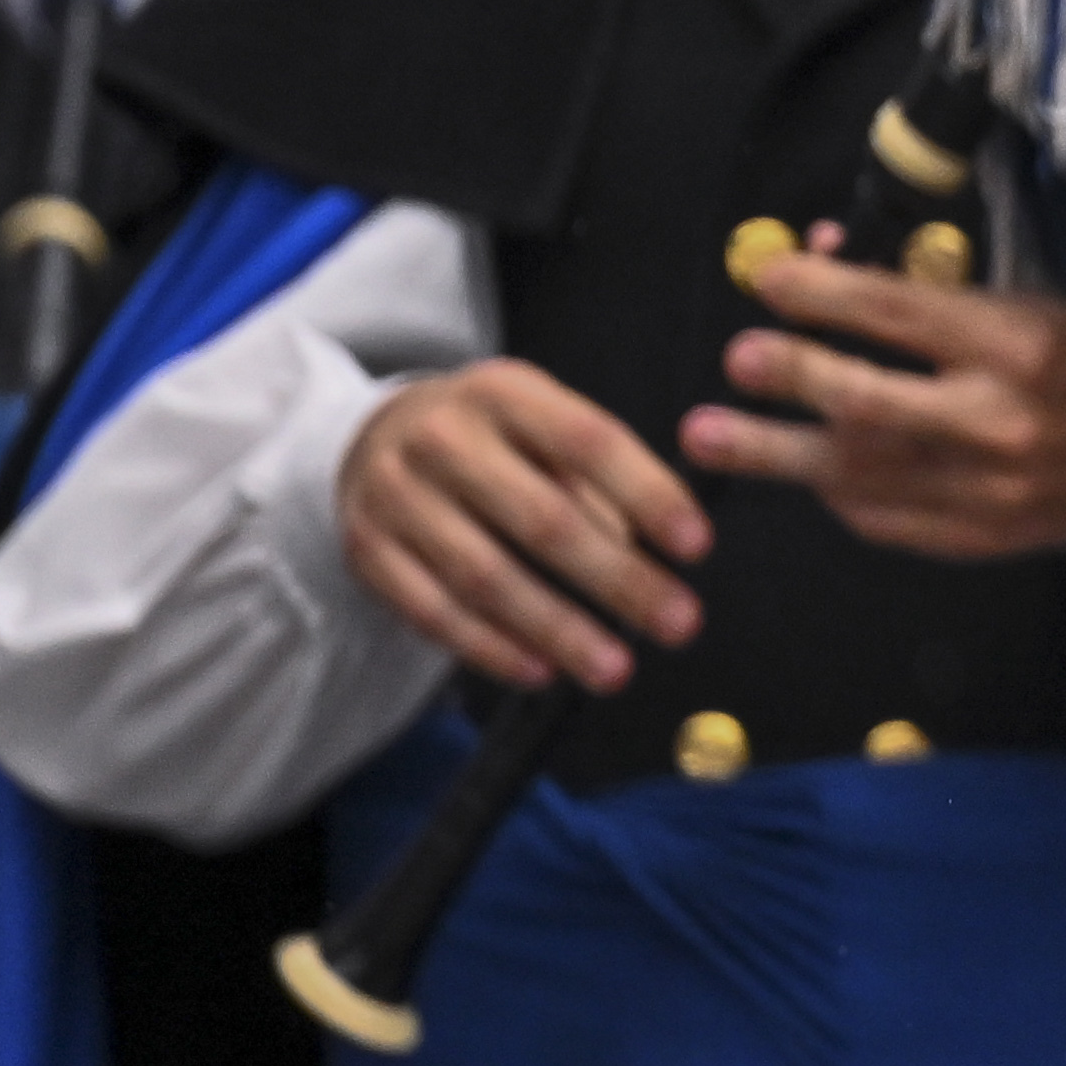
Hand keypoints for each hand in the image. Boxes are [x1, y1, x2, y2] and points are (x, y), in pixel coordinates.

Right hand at [339, 360, 711, 693]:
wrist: (371, 436)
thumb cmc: (491, 440)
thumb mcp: (540, 425)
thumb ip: (596, 479)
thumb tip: (656, 555)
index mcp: (503, 393)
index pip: (587, 441)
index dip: (647, 494)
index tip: (698, 547)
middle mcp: (442, 437)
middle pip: (542, 519)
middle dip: (619, 579)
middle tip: (680, 623)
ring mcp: (397, 495)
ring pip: (486, 577)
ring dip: (559, 630)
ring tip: (616, 670)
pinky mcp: (368, 551)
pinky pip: (434, 612)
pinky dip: (491, 648)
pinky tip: (541, 672)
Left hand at [696, 240, 1065, 558]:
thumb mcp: (1017, 301)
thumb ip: (919, 291)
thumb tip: (813, 257)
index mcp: (1016, 346)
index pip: (902, 314)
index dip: (825, 294)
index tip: (768, 279)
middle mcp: (998, 423)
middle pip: (871, 404)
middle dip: (794, 379)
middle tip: (736, 360)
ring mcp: (983, 493)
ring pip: (859, 475)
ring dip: (774, 452)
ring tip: (704, 436)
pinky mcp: (973, 540)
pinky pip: (882, 520)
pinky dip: (835, 491)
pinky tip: (802, 470)